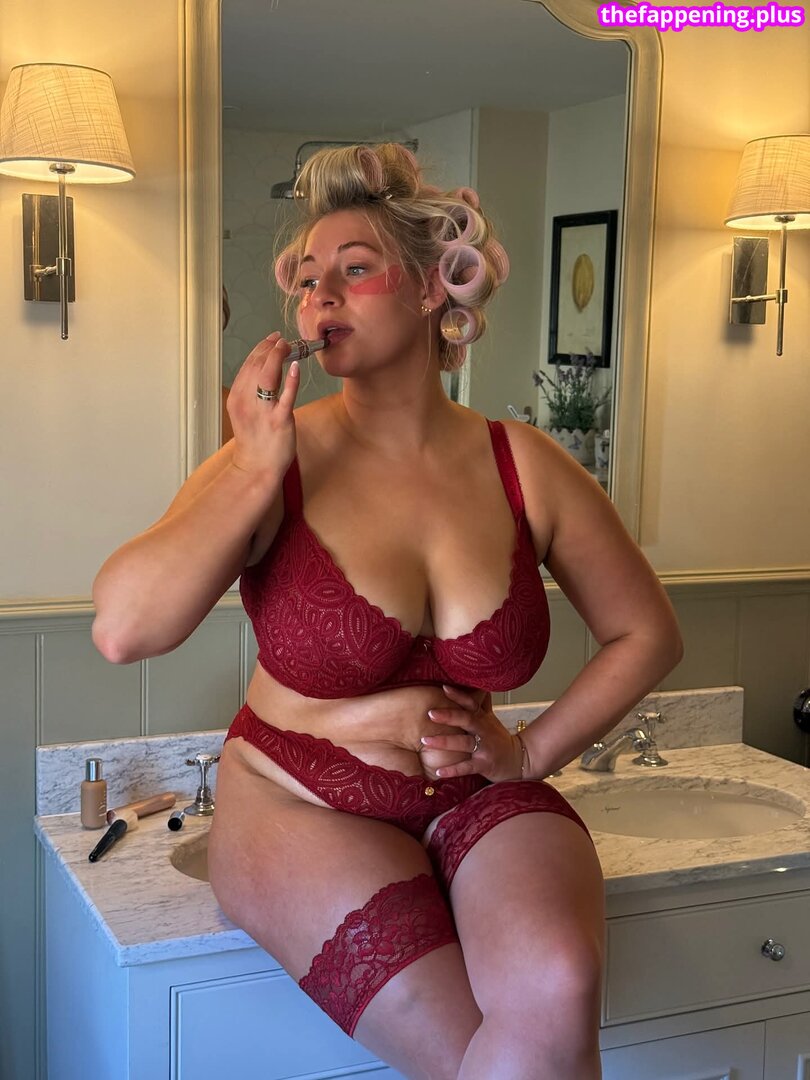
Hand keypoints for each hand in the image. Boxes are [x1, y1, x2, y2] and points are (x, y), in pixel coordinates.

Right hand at [226, 333, 300, 481]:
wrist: (256, 467)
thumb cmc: (254, 439)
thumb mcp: (245, 412)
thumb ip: (252, 391)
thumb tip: (265, 370)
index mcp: (237, 397)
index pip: (248, 364)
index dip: (261, 348)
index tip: (272, 339)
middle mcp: (246, 401)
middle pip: (256, 365)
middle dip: (269, 348)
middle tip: (282, 340)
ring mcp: (263, 411)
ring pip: (266, 375)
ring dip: (277, 356)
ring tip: (288, 346)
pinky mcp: (279, 420)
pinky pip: (285, 396)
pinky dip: (290, 379)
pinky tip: (295, 367)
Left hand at [421, 684, 522, 782]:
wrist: (519, 759)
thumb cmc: (499, 738)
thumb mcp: (491, 719)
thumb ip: (481, 703)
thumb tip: (477, 683)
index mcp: (482, 719)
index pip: (471, 703)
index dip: (458, 695)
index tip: (443, 688)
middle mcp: (484, 731)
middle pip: (467, 720)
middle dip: (449, 716)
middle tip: (430, 713)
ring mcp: (485, 748)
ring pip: (464, 743)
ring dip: (444, 742)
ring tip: (425, 740)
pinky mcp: (485, 765)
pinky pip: (467, 767)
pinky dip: (453, 770)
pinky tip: (439, 772)